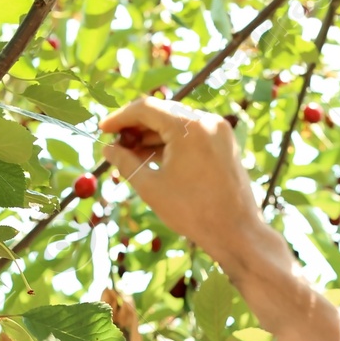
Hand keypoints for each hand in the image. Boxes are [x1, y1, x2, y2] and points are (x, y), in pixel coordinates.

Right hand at [99, 98, 272, 269]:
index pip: (145, 108)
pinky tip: (155, 159)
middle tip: (115, 144)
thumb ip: (125, 162)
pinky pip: (192, 134)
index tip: (103, 129)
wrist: (236, 232)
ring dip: (153, 136)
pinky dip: (172, 143)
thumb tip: (107, 149)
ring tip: (131, 155)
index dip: (120, 118)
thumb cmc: (192, 212)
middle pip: (162, 112)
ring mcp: (219, 131)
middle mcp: (207, 121)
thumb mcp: (151, 186)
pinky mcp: (225, 143)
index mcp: (188, 127)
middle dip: (136, 127)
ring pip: (177, 123)